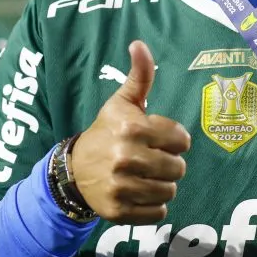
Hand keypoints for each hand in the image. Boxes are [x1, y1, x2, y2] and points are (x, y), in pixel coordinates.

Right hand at [71, 40, 190, 222]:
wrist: (74, 170)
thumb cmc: (106, 132)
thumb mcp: (122, 103)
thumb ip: (139, 75)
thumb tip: (139, 44)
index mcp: (132, 128)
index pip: (181, 140)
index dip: (174, 140)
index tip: (159, 139)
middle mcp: (126, 157)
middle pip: (178, 168)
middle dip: (170, 164)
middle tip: (153, 159)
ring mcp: (121, 187)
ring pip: (170, 191)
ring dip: (162, 185)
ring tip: (147, 176)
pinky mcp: (119, 212)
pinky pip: (158, 213)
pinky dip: (153, 206)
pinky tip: (139, 193)